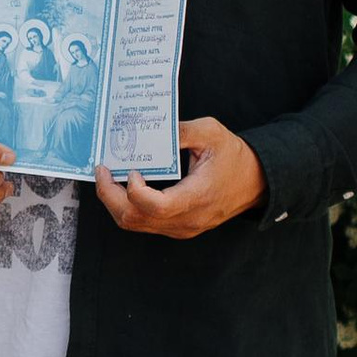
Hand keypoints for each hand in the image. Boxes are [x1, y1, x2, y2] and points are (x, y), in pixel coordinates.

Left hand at [95, 118, 263, 239]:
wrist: (255, 182)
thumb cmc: (235, 156)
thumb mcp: (212, 133)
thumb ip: (180, 130)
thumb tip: (147, 128)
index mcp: (198, 197)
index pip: (157, 207)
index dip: (135, 190)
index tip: (130, 168)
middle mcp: (187, 220)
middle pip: (134, 218)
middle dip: (109, 194)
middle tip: (101, 169)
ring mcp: (181, 228)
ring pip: (134, 224)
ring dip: (114, 201)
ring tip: (106, 176)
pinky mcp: (177, 228)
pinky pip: (143, 223)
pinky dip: (126, 206)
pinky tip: (122, 185)